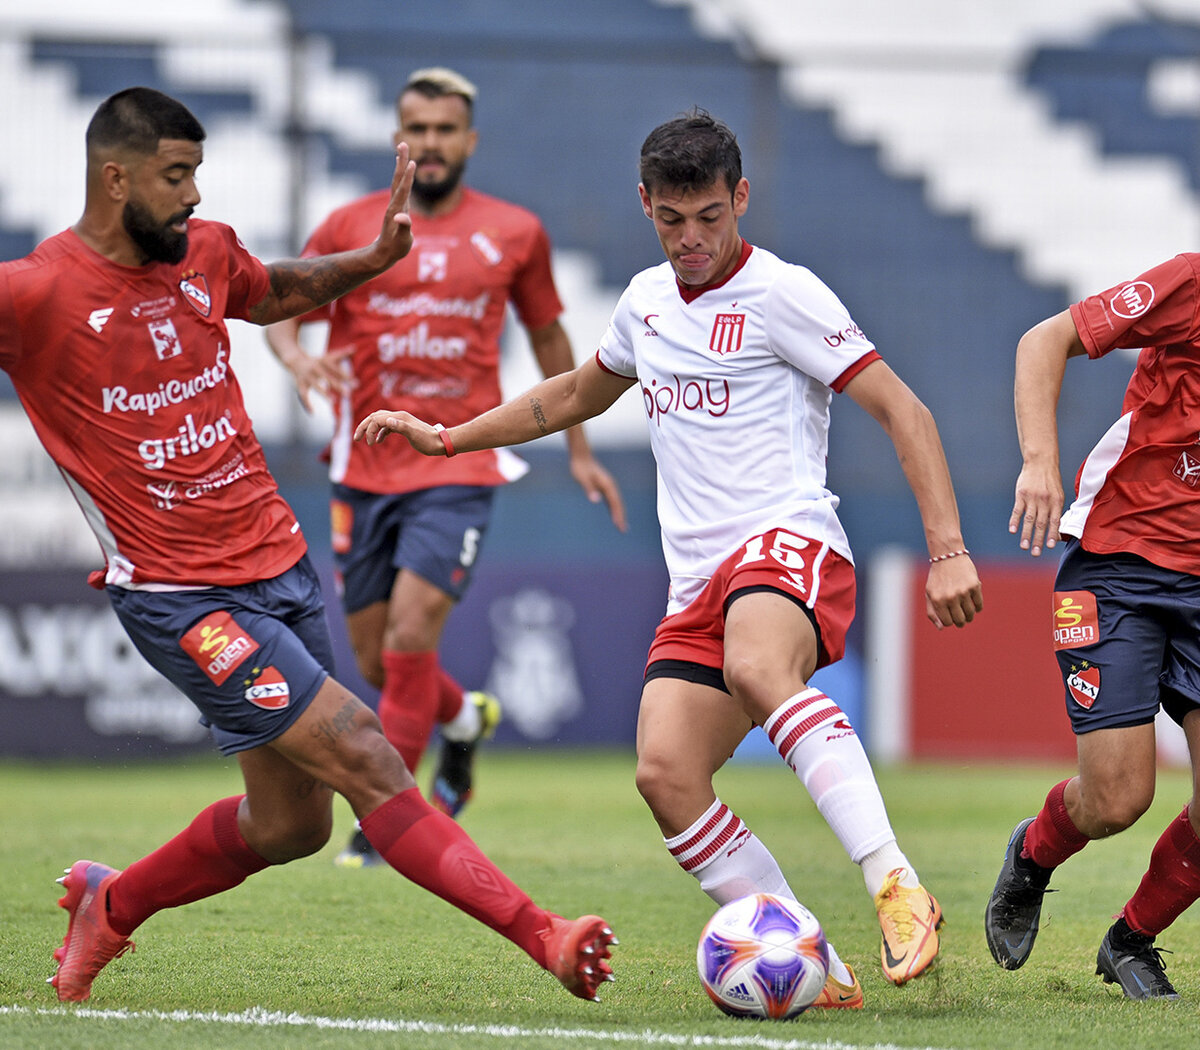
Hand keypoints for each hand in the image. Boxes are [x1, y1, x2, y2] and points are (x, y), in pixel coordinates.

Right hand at [289, 348, 355, 412]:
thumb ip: (342, 354)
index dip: (345, 376)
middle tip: (348, 394)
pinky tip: (313, 413)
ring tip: (333, 402)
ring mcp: (306, 376)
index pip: (336, 369)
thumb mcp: (329, 357)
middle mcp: (314, 368)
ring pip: (316, 386)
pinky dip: (306, 404)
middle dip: (337, 386)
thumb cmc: (317, 361)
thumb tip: (355, 348)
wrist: (294, 360)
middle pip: (327, 377)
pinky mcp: (299, 384)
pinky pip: (302, 395)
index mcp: (323, 362)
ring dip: (324, 394)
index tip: (356, 383)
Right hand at [353, 409, 443, 454]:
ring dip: (371, 429)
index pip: (376, 419)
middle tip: (356, 438)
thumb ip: (401, 427)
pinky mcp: (403, 427)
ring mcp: (401, 421)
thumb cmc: (428, 441)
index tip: (369, 443)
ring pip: (380, 421)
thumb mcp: (414, 435)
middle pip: (375, 417)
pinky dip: (380, 432)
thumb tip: (388, 420)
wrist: (440, 442)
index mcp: (399, 417)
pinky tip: (378, 441)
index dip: (369, 430)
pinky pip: (387, 426)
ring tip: (366, 441)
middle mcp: (399, 416)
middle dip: (364, 427)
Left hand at [372, 142, 416, 267]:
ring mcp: (396, 203)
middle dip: (401, 161)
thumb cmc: (395, 249)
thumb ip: (403, 229)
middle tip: (402, 143)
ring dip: (400, 163)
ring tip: (402, 147)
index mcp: (397, 210)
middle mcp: (395, 203)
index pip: (404, 190)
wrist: (383, 253)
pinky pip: (399, 185)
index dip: (408, 177)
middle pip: (398, 178)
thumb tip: (401, 217)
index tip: (412, 162)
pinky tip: (401, 167)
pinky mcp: (398, 205)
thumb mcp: (402, 242)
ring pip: (398, 179)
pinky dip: (401, 173)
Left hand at [569, 453, 627, 531]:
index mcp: (607, 484)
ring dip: (620, 514)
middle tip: (623, 530)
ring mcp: (608, 487)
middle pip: (618, 504)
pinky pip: (611, 501)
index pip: (614, 501)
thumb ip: (589, 489)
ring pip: (616, 503)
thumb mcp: (583, 479)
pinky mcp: (604, 488)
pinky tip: (614, 517)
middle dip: (621, 517)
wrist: (581, 458)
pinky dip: (614, 509)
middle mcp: (610, 486)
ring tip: (622, 526)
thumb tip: (596, 500)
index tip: (618, 524)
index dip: (617, 513)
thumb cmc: (581, 468)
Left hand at [924, 554, 982, 628]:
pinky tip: (974, 604)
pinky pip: (979, 605)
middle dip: (961, 621)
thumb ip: (932, 612)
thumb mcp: (929, 594)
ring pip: (970, 614)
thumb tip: (941, 628)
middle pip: (960, 620)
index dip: (950, 621)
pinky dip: (977, 607)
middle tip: (961, 618)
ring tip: (967, 611)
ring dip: (969, 615)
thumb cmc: (937, 577)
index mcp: (938, 600)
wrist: (948, 556)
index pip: (947, 622)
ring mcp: (963, 591)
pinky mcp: (974, 586)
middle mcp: (950, 597)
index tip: (951, 617)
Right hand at [1009, 460, 1063, 555]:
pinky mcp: (1021, 495)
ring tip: (1024, 546)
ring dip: (1026, 534)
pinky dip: (1015, 521)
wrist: (1041, 462)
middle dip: (1038, 540)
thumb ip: (1056, 509)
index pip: (1055, 521)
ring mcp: (1032, 498)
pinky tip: (1012, 530)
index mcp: (1057, 501)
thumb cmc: (1050, 480)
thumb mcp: (1058, 493)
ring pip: (1029, 520)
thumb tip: (1056, 528)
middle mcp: (1045, 501)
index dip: (1052, 534)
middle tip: (1036, 553)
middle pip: (1041, 524)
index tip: (1050, 546)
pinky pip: (1017, 510)